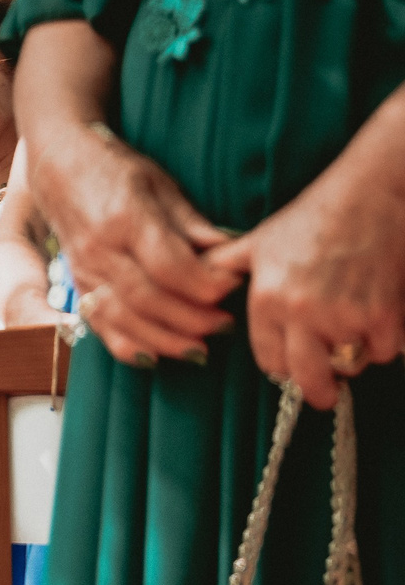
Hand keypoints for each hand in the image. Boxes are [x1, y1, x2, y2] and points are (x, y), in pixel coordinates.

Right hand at [31, 122, 237, 364]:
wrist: (58, 163)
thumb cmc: (115, 168)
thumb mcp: (160, 184)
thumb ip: (192, 223)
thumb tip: (231, 252)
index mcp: (126, 218)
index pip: (170, 266)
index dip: (206, 284)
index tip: (234, 286)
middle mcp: (100, 249)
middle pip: (149, 299)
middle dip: (192, 319)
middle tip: (226, 325)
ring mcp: (83, 269)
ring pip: (124, 319)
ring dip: (164, 340)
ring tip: (199, 350)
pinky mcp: (76, 283)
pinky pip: (100, 325)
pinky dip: (126, 346)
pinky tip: (154, 358)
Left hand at [210, 154, 404, 407]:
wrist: (370, 194)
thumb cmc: (312, 217)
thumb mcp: (257, 243)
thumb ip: (223, 269)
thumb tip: (197, 282)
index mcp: (267, 300)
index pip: (270, 362)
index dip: (283, 368)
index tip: (294, 366)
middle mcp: (301, 313)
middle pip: (308, 380)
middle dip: (317, 390)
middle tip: (325, 391)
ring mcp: (344, 314)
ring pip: (350, 365)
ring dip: (355, 356)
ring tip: (354, 333)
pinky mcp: (383, 312)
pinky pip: (385, 351)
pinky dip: (386, 341)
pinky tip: (380, 320)